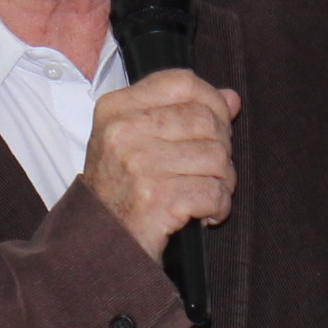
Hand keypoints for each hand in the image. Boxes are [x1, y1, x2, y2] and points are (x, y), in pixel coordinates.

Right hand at [87, 69, 238, 258]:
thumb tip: (232, 98)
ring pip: (216, 157)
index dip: (211, 100)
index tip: (217, 123)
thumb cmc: (119, 192)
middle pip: (205, 120)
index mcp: (116, 109)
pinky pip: (214, 192)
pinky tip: (203, 215)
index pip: (181, 82)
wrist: (96, 245)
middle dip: (221, 148)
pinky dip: (218, 207)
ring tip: (204, 194)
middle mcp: (124, 132)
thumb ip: (181, 113)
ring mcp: (139, 165)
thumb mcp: (135, 142)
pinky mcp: (157, 199)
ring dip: (222, 181)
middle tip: (210, 170)